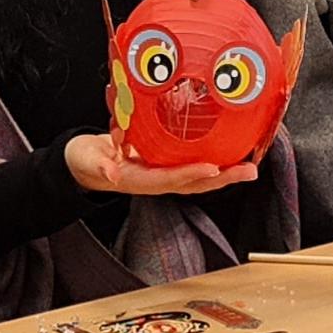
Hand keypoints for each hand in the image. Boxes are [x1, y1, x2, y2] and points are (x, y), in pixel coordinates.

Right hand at [65, 130, 259, 196]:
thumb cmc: (85, 160)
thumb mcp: (86, 160)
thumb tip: (111, 172)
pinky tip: (231, 149)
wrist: (83, 163)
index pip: (168, 179)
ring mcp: (161, 172)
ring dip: (224, 172)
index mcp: (137, 180)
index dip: (189, 175)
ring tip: (249, 164)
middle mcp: (155, 179)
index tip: (212, 168)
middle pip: (192, 183)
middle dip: (221, 179)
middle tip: (249, 170)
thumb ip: (98, 166)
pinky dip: (212, 158)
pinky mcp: (163, 162)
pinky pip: (191, 161)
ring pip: (197, 176)